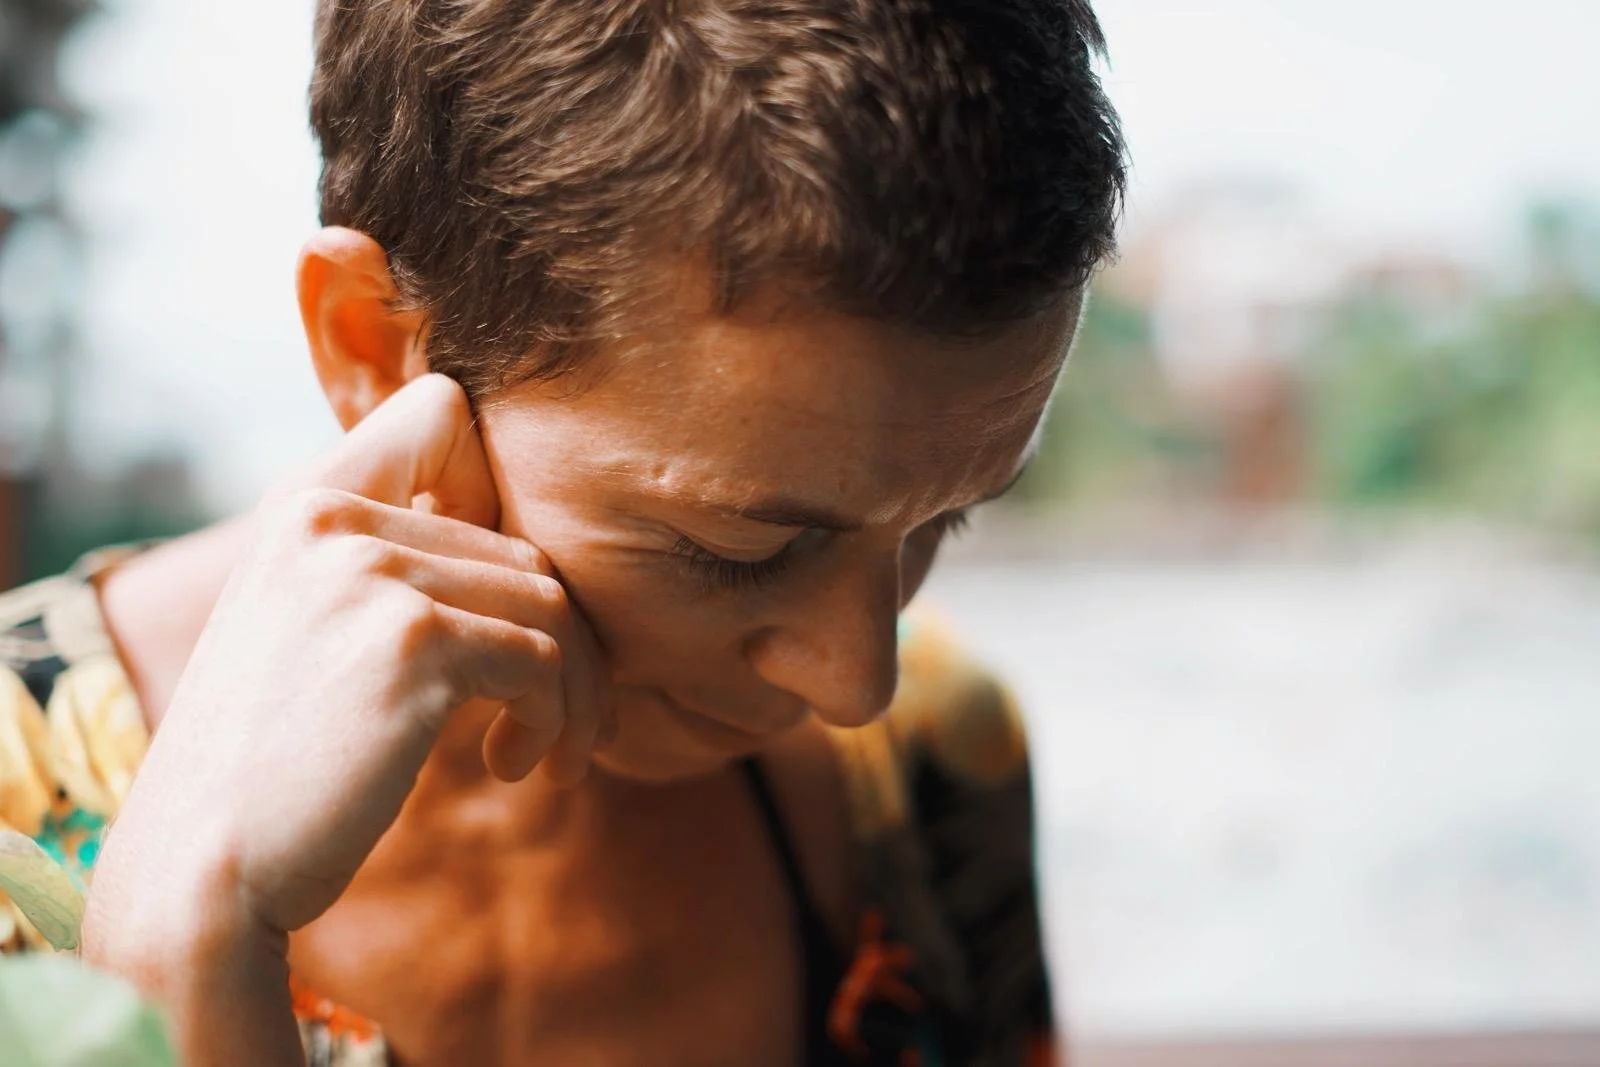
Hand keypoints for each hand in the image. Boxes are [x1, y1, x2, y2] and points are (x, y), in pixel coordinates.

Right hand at [86, 373, 611, 942]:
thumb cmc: (269, 762)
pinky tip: (514, 765)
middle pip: (525, 544)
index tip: (491, 594)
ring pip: (551, 606)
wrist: (199, 867)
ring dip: (569, 689)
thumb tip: (526, 559)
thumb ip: (383, 564)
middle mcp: (332, 516)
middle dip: (559, 639)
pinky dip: (555, 719)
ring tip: (538, 749)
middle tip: (547, 716)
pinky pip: (545, 661)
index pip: (441, 408)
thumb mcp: (305, 624)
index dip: (495, 488)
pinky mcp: (414, 643)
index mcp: (303, 500)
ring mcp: (372, 573)